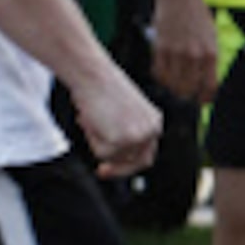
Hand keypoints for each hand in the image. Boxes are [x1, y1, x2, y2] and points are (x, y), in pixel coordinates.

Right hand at [69, 63, 163, 178]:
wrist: (92, 73)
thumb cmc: (99, 86)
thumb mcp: (119, 110)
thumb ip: (122, 129)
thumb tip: (112, 155)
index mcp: (154, 121)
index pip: (148, 151)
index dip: (131, 163)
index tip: (113, 166)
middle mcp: (152, 130)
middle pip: (139, 163)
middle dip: (119, 169)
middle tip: (101, 171)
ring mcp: (139, 137)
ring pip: (114, 157)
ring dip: (97, 142)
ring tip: (91, 118)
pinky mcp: (123, 140)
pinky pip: (102, 154)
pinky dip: (91, 139)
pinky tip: (90, 118)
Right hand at [149, 0, 219, 105]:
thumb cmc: (196, 16)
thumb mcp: (211, 38)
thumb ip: (209, 60)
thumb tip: (206, 82)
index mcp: (211, 54)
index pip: (209, 86)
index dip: (205, 98)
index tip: (202, 101)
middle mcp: (194, 55)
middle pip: (189, 88)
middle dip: (187, 95)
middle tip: (185, 94)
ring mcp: (176, 52)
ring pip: (172, 83)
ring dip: (173, 87)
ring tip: (174, 84)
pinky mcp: (160, 48)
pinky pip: (158, 72)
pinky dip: (161, 77)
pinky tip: (164, 74)